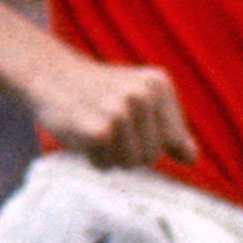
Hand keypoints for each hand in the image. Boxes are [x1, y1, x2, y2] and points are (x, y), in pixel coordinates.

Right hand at [37, 50, 200, 169]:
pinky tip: (82, 135)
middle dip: (128, 150)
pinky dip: (93, 159)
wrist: (50, 76)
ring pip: (130, 163)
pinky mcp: (97, 131)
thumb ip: (168, 128)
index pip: (173, 141)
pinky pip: (106, 165)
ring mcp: (121, 112)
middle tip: (106, 125)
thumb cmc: (99, 92)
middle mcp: (143, 95)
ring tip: (96, 129)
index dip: (149, 142)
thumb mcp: (140, 98)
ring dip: (110, 155)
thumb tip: (192, 158)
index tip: (129, 124)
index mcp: (159, 85)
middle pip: (152, 155)